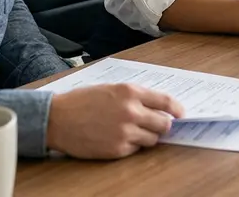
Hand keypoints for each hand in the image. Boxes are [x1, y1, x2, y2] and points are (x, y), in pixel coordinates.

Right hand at [46, 83, 184, 158]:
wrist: (57, 118)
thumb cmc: (82, 101)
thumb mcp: (111, 89)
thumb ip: (135, 97)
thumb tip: (157, 107)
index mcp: (130, 92)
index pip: (166, 102)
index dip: (177, 110)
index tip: (181, 114)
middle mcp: (131, 112)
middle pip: (164, 124)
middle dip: (163, 126)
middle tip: (157, 126)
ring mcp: (125, 132)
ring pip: (152, 140)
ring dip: (147, 137)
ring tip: (131, 132)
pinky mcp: (117, 150)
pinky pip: (135, 150)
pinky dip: (131, 146)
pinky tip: (117, 139)